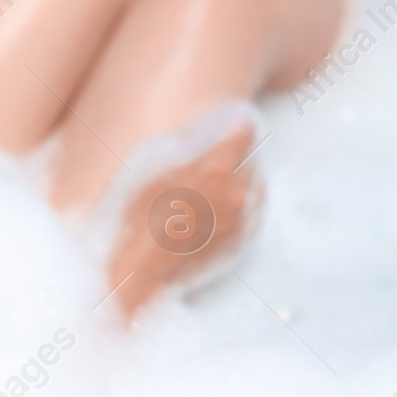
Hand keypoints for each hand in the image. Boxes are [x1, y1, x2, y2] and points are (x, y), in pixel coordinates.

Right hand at [106, 126, 261, 320]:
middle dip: (238, 153)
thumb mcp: (153, 171)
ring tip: (224, 177)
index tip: (231, 125)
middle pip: (251, 158)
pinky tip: (228, 202)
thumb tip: (202, 135)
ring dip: (244, 176)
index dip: (236, 126)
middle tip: (220, 153)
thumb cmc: (140, 218)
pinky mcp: (243, 239)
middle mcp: (236, 192)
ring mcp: (242, 218)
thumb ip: (183, 149)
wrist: (146, 271)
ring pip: (256, 184)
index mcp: (214, 169)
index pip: (244, 133)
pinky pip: (254, 210)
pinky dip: (245, 201)